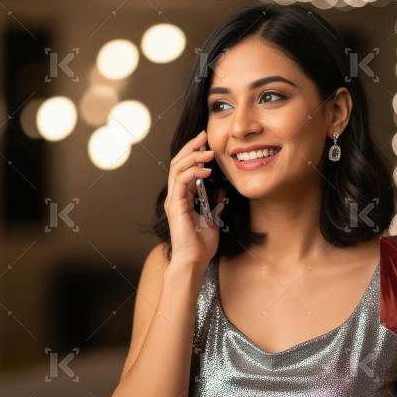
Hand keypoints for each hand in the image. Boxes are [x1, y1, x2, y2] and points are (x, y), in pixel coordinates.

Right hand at [163, 130, 225, 267]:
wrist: (194, 260)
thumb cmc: (201, 245)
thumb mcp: (213, 218)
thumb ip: (215, 202)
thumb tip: (222, 188)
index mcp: (183, 197)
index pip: (184, 167)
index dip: (194, 153)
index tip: (206, 142)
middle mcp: (175, 196)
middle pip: (177, 162)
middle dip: (191, 147)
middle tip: (204, 136)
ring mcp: (174, 200)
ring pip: (177, 168)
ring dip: (193, 157)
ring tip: (208, 152)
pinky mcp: (176, 205)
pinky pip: (181, 182)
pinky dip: (193, 172)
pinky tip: (207, 170)